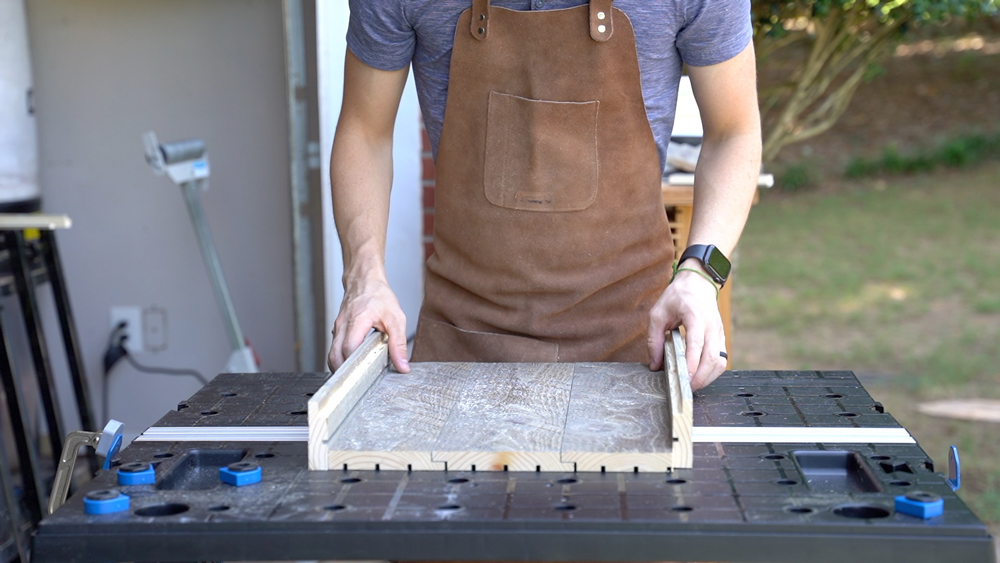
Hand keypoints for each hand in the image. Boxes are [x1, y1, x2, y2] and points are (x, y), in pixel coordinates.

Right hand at [328, 275, 409, 373]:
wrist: (364, 279)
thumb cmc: (378, 295)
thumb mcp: (396, 318)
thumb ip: (399, 343)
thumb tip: (403, 365)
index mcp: (357, 321)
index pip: (349, 348)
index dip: (354, 365)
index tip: (363, 376)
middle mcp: (343, 325)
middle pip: (335, 355)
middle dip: (343, 372)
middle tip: (356, 384)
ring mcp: (338, 328)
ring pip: (332, 354)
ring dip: (340, 367)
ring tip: (354, 378)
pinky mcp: (337, 330)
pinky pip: (334, 348)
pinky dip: (340, 359)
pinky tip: (352, 365)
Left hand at [647, 265, 726, 389]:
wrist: (698, 282)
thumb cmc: (677, 296)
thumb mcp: (657, 313)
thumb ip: (654, 339)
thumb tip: (654, 365)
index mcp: (695, 316)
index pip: (697, 344)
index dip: (692, 363)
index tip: (684, 378)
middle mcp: (711, 326)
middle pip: (712, 358)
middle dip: (700, 377)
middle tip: (686, 388)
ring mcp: (719, 332)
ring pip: (720, 361)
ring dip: (708, 377)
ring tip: (692, 385)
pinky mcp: (721, 338)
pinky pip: (721, 359)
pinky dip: (712, 371)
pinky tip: (700, 376)